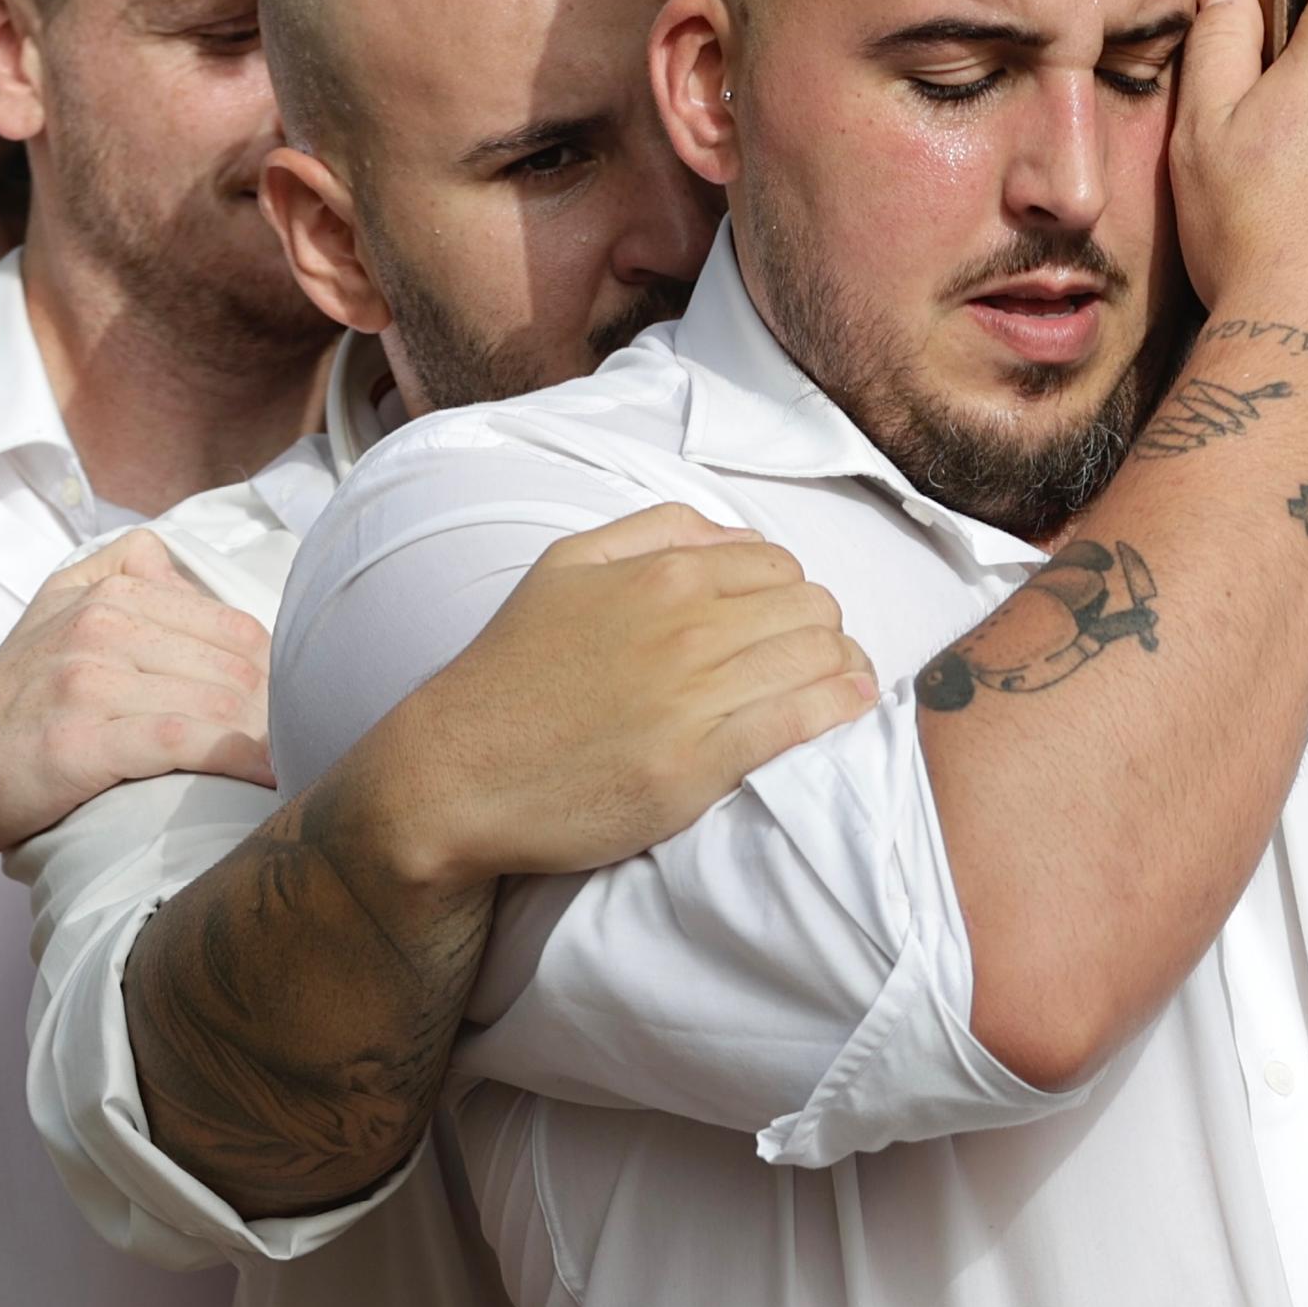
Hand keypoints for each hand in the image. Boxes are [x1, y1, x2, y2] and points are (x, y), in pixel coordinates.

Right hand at [0, 535, 267, 868]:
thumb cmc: (12, 704)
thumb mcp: (54, 611)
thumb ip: (117, 572)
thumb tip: (177, 560)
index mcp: (107, 591)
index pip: (232, 624)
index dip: (272, 672)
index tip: (287, 711)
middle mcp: (100, 625)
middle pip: (237, 662)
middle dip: (278, 709)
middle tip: (300, 747)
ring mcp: (89, 679)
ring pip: (219, 700)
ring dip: (267, 739)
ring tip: (291, 767)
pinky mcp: (84, 739)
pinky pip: (187, 739)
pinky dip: (238, 761)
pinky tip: (262, 779)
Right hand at [346, 504, 872, 889]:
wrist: (457, 773)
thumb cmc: (509, 673)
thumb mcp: (564, 567)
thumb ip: (651, 533)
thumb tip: (730, 535)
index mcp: (660, 574)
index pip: (775, 562)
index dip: (791, 590)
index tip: (788, 620)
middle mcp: (686, 626)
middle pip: (809, 607)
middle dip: (823, 627)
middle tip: (818, 654)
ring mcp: (695, 697)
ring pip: (818, 658)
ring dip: (844, 666)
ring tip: (845, 681)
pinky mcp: (698, 765)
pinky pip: (800, 721)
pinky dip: (839, 707)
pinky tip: (851, 706)